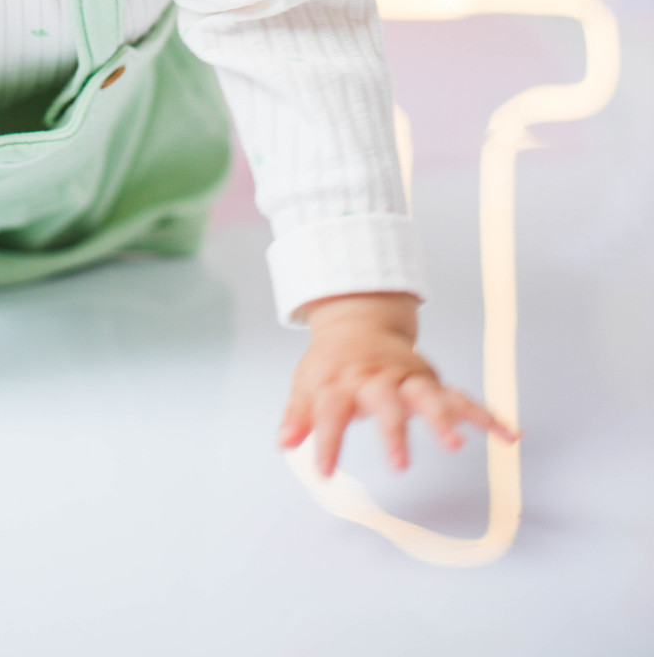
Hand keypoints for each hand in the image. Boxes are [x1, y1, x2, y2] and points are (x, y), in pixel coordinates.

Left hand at [279, 293, 518, 477]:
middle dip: (394, 431)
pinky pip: (462, 399)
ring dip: (443, 419)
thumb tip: (285, 441)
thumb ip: (298, 414)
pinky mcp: (431, 382)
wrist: (357, 322)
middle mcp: (378, 380)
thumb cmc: (333, 361)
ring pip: (428, 396)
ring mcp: (407, 379)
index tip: (324, 470)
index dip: (327, 441)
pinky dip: (486, 416)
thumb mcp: (307, 382)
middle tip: (401, 464)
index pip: (331, 412)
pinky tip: (508, 436)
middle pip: (386, 402)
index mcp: (343, 382)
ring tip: (456, 445)